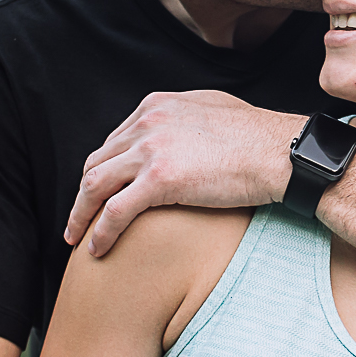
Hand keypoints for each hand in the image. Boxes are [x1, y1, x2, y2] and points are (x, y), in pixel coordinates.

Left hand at [64, 92, 303, 256]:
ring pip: (95, 186)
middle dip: (84, 193)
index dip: (103, 170)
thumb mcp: (212, 108)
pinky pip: (114, 211)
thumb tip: (178, 129)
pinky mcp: (159, 180)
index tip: (99, 192)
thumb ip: (184, 116)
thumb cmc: (257, 136)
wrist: (279, 152)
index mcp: (155, 106)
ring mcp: (150, 150)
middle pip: (98, 162)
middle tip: (80, 218)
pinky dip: (100, 232)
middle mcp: (146, 123)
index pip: (114, 141)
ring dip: (80, 214)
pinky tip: (97, 249)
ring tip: (76, 237)